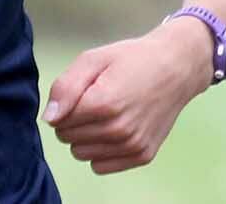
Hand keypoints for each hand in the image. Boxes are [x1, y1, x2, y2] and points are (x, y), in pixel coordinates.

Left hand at [43, 17, 211, 172]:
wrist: (175, 68)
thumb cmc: (132, 59)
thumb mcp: (93, 59)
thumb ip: (66, 87)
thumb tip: (49, 118)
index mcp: (104, 103)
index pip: (59, 121)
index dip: (64, 106)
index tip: (80, 93)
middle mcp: (119, 130)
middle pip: (68, 139)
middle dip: (72, 121)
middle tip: (92, 102)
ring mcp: (132, 145)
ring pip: (82, 154)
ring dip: (85, 138)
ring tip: (103, 115)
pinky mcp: (142, 156)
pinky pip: (101, 166)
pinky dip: (101, 151)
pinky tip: (113, 130)